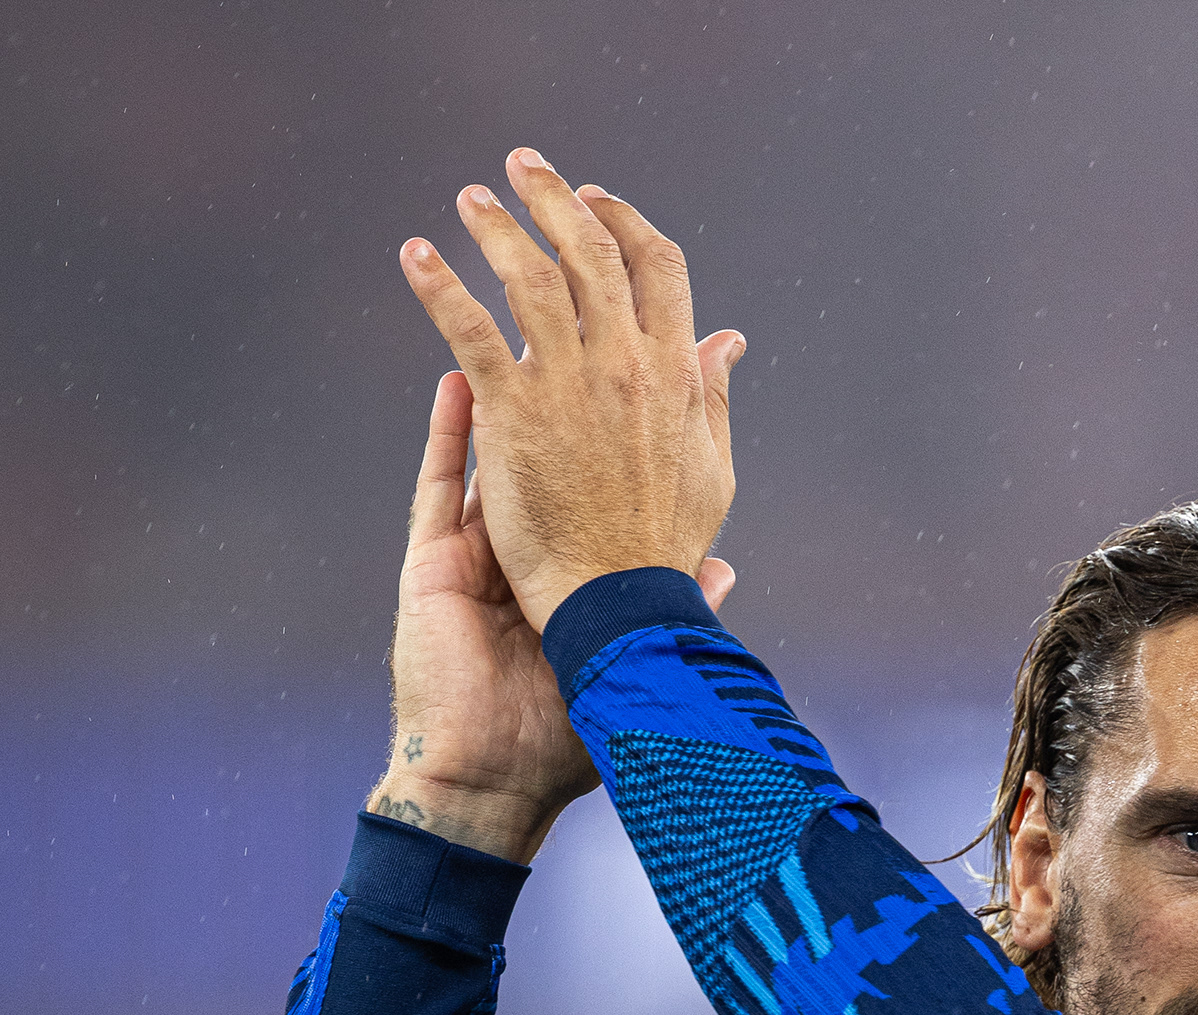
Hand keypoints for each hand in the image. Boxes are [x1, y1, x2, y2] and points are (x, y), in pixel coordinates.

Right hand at [369, 370, 736, 865]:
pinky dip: (448, 431)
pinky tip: (460, 376)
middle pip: (547, 454)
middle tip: (585, 330)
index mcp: (570, 578)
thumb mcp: (628, 667)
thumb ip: (673, 608)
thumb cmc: (558, 747)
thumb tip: (725, 568)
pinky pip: (440, 483)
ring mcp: (476, 556)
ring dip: (505, 389)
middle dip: (564, 391)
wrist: (490, 784)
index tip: (645, 382)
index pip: (597, 488)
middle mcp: (525, 557)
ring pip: (493, 455)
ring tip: (524, 326)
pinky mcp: (432, 565)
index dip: (617, 436)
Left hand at [398, 148, 742, 636]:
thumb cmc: (665, 552)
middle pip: (593, 253)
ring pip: (532, 276)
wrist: (622, 607)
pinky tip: (415, 257)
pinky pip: (470, 329)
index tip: (596, 203)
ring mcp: (570, 385)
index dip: (624, 225)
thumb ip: (712, 397)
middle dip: (557, 198)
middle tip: (526, 169)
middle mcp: (627, 366)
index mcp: (676, 375)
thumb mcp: (712, 471)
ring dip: (498, 226)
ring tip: (471, 200)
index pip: (658, 269)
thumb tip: (727, 340)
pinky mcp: (514, 413)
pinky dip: (440, 287)